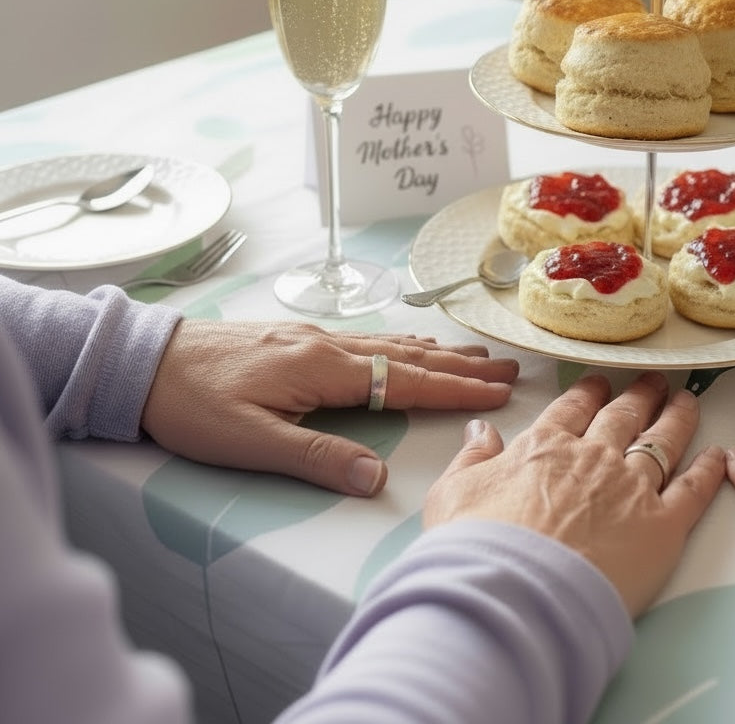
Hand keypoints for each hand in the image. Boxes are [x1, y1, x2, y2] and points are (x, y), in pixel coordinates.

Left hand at [141, 319, 518, 496]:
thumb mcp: (249, 441)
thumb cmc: (192, 404)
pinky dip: (402, 344)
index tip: (501, 392)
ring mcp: (313, 337)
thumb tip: (376, 478)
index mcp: (323, 369)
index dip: (456, 389)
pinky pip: (368, 340)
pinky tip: (406, 345)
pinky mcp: (297, 337)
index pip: (405, 380)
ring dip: (437, 352)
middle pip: (409, 356)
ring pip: (390, 344)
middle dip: (462, 366)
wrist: (144, 360)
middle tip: (508, 369)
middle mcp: (328, 345)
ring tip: (475, 356)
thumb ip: (316, 458)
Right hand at [423, 371, 725, 616]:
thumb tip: (479, 430)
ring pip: (662, 442)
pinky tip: (718, 457)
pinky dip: (708, 471)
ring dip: (677, 418)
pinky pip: (692, 491)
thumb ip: (471, 457)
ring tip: (688, 401)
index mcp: (545, 446)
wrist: (514, 594)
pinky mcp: (662, 526)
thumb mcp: (452, 494)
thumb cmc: (476, 548)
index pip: (573, 409)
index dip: (589, 393)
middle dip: (640, 395)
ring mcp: (631, 488)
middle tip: (654, 381)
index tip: (600, 384)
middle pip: (623, 416)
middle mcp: (593, 457)